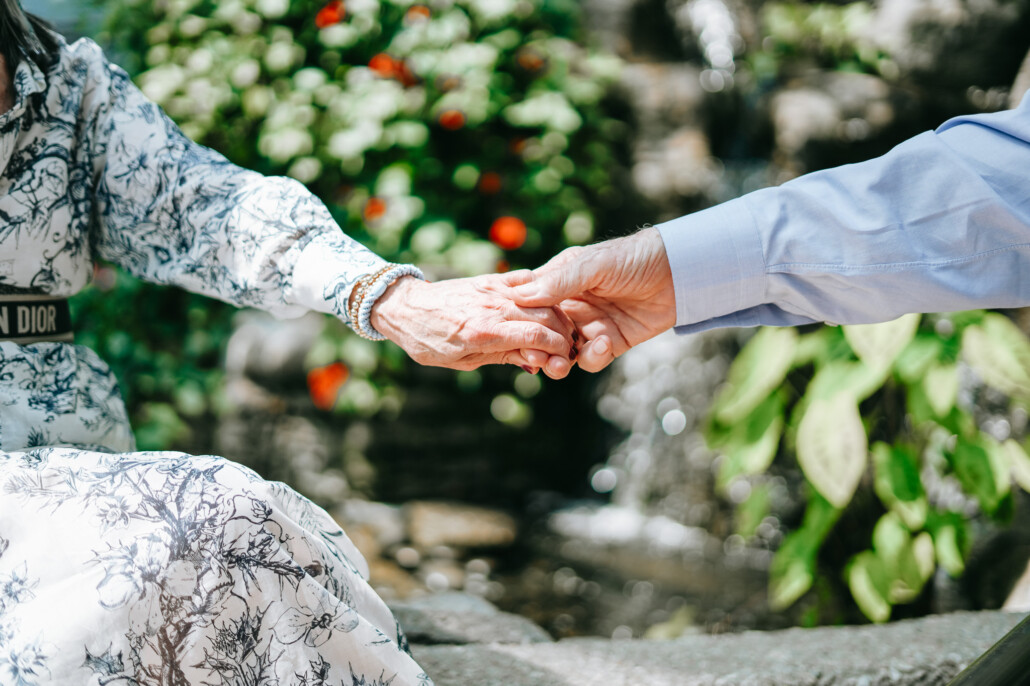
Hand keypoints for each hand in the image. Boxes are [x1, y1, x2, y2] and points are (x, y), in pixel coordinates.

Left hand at [369, 273, 575, 370]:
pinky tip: (547, 306)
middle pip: (545, 317)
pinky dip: (541, 293)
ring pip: (539, 299)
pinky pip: (524, 280)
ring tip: (562, 331)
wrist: (405, 307)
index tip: (563, 358)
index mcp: (483, 332)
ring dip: (557, 315)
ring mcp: (492, 290)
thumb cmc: (428, 341)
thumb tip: (534, 362)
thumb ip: (501, 358)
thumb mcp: (461, 361)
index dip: (558, 348)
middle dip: (564, 334)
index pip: (536, 336)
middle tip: (569, 347)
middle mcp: (491, 307)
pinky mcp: (489, 279)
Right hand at [511, 227, 676, 377]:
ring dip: (559, 360)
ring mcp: (589, 325)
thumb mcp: (594, 265)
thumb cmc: (633, 257)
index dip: (518, 319)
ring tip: (564, 361)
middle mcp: (570, 305)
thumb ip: (559, 282)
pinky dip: (592, 357)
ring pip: (561, 352)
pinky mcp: (610, 342)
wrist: (678, 272)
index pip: (528, 303)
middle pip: (541, 333)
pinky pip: (590, 359)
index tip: (513, 330)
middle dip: (537, 347)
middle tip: (537, 356)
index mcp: (558, 281)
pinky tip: (605, 343)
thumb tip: (519, 297)